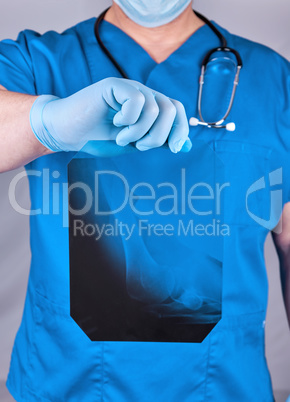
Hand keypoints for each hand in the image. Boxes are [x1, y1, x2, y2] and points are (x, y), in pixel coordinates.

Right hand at [30, 77, 191, 152]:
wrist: (68, 133)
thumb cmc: (99, 138)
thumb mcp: (134, 144)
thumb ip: (158, 142)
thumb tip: (185, 146)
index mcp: (150, 106)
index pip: (177, 110)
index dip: (180, 130)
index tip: (172, 148)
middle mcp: (143, 94)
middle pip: (170, 110)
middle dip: (157, 136)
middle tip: (138, 145)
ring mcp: (128, 88)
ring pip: (155, 109)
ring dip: (139, 132)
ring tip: (122, 137)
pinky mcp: (113, 85)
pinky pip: (136, 101)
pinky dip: (128, 120)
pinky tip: (115, 123)